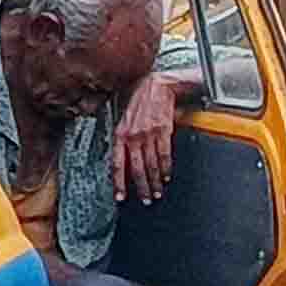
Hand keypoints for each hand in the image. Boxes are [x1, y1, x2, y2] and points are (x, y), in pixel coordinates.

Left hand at [113, 73, 176, 203]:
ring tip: (157, 192)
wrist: (157, 85)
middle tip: (146, 200)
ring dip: (155, 182)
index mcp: (120, 134)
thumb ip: (122, 139)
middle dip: (142, 188)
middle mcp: (133, 136)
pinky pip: (165, 155)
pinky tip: (167, 176)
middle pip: (136, 169)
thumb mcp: (123, 119)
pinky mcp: (163, 131)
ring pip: (151, 165)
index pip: (118, 164)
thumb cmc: (139, 101)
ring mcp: (148, 134)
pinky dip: (166, 168)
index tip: (121, 198)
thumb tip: (122, 160)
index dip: (119, 183)